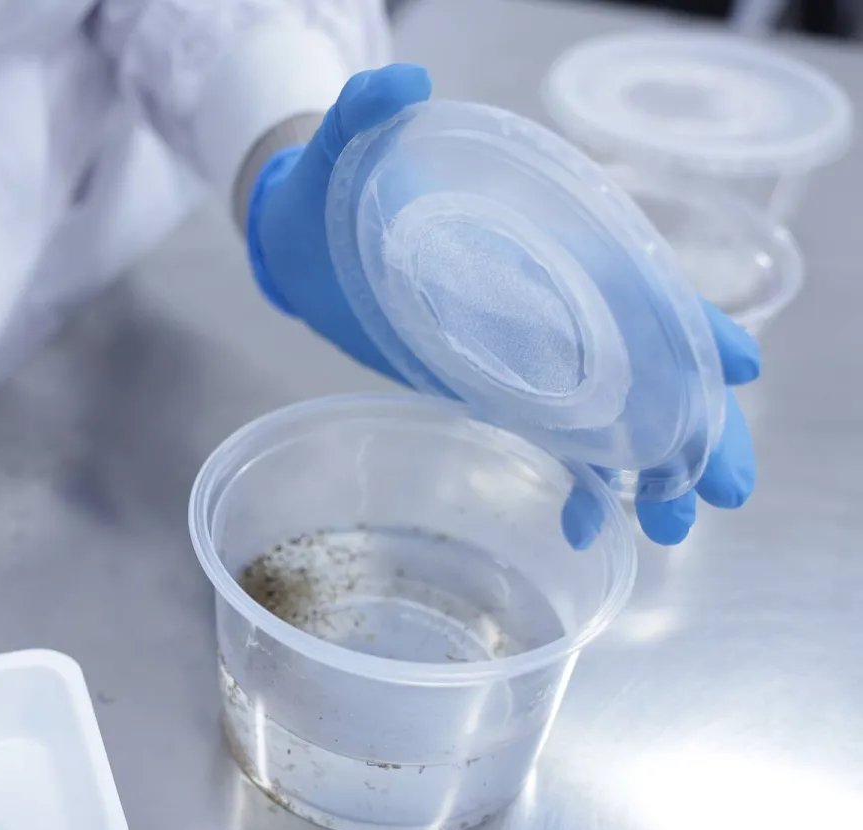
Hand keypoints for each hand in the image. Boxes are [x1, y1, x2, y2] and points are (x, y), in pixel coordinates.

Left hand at [246, 64, 757, 544]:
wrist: (303, 240)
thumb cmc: (338, 184)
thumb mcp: (348, 144)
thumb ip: (366, 113)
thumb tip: (395, 86)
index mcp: (543, 242)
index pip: (637, 281)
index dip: (691, 326)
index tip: (736, 369)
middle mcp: (555, 304)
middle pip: (652, 368)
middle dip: (696, 427)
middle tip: (722, 492)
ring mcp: (534, 354)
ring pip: (621, 420)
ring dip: (654, 475)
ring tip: (671, 532)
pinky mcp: (499, 389)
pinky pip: (562, 445)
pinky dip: (584, 489)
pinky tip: (585, 533)